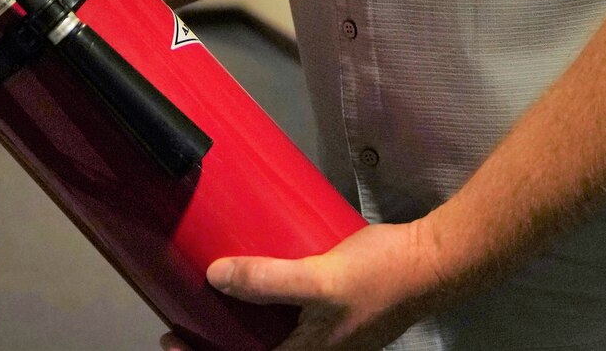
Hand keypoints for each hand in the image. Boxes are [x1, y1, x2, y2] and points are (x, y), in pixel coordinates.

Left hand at [159, 221, 458, 350]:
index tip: (170, 339)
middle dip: (217, 344)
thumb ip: (269, 280)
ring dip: (243, 327)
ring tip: (217, 300)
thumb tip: (215, 276)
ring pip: (273, 340)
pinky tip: (263, 283)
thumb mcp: (319, 278)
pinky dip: (269, 311)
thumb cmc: (379, 277)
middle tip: (186, 319)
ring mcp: (330, 339)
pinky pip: (292, 322)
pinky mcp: (339, 318)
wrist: (434, 263)